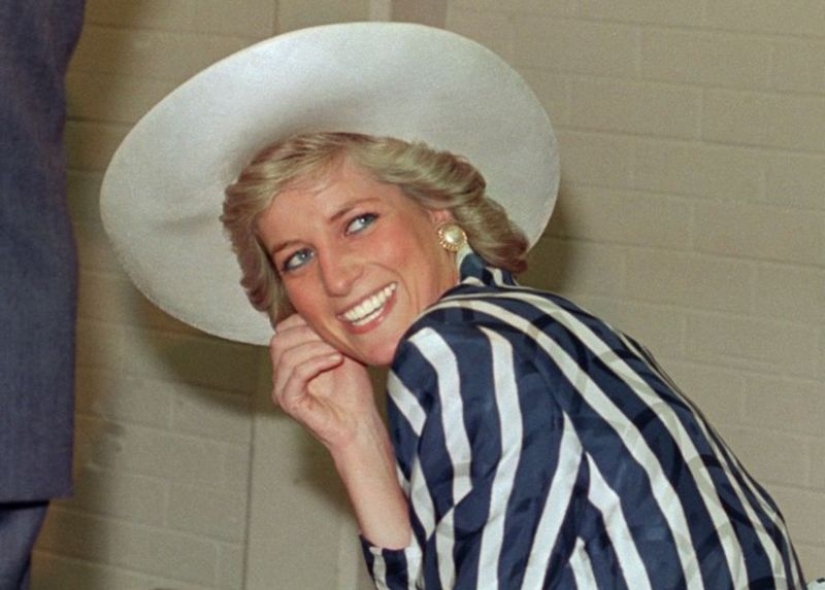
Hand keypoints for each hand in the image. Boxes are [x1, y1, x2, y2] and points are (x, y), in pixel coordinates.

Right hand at [269, 314, 376, 450]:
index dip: (304, 321)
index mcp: (290, 360)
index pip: (283, 329)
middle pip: (279, 340)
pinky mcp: (289, 402)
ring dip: (316, 348)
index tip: (331, 324)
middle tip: (334, 338)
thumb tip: (324, 308)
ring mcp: (282, 390)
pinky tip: (335, 361)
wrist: (360, 422)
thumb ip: (327, 333)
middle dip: (308, 333)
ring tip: (338, 351)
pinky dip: (316, 363)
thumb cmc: (353, 390)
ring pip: (286, 356)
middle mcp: (281, 374)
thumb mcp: (341, 351)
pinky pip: (295, 375)